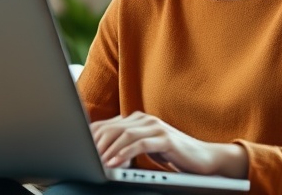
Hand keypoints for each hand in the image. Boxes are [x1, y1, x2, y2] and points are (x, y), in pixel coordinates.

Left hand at [89, 111, 247, 177]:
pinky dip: (124, 153)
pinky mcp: (165, 138)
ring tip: (96, 162)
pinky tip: (114, 163)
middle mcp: (144, 119)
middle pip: (112, 128)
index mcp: (136, 120)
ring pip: (123, 134)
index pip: (107, 126)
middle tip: (84, 159)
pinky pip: (139, 143)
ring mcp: (155, 126)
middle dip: (95, 144)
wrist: (203, 158)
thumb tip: (101, 155)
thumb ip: (126, 147)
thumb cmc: (172, 156)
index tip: (78, 151)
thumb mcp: (145, 150)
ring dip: (107, 150)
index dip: (91, 139)